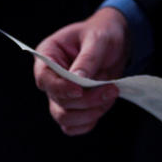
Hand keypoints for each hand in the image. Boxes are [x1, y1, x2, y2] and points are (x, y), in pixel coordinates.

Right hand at [34, 7, 129, 134]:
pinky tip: (102, 105)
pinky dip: (89, 122)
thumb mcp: (98, 39)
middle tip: (110, 89)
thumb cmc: (103, 34)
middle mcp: (50, 78)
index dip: (60, 88)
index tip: (80, 90)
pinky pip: (73, 126)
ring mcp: (60, 95)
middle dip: (85, 101)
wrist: (117, 43)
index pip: (43, 78)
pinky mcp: (72, 108)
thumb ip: (87, 59)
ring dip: (89, 113)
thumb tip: (77, 79)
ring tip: (110, 95)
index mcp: (48, 55)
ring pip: (64, 118)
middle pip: (57, 101)